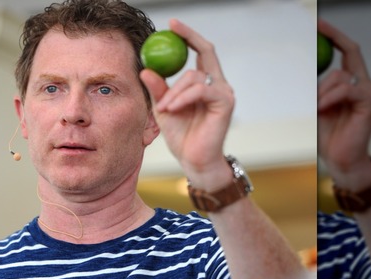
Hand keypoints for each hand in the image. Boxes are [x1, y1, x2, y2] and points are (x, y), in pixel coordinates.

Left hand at [139, 18, 234, 184]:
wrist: (194, 161)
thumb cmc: (181, 138)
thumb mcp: (163, 110)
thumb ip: (158, 90)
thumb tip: (145, 69)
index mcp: (204, 84)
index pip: (201, 52)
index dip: (189, 36)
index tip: (172, 24)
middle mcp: (218, 84)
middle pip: (206, 52)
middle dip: (188, 37)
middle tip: (170, 29)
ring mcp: (223, 92)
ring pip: (194, 76)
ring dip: (173, 91)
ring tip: (164, 108)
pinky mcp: (225, 103)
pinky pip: (199, 91)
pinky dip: (182, 98)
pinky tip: (172, 108)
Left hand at [317, 19, 370, 182]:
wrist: (341, 160)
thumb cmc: (328, 137)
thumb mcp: (317, 108)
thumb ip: (316, 91)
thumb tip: (301, 71)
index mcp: (352, 84)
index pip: (348, 51)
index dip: (335, 35)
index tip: (320, 23)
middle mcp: (364, 84)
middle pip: (348, 56)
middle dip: (331, 48)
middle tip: (314, 39)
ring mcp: (369, 93)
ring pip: (340, 76)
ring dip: (322, 92)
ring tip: (316, 110)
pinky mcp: (370, 103)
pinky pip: (347, 90)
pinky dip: (330, 98)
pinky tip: (322, 109)